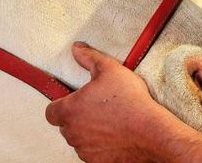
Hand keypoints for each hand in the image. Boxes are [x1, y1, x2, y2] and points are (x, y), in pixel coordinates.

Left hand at [45, 42, 175, 162]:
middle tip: (97, 107)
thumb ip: (89, 58)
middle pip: (66, 126)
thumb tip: (76, 48)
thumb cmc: (129, 101)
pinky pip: (92, 153)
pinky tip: (115, 135)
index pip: (51, 112)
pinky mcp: (98, 161)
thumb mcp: (109, 69)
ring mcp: (85, 150)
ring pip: (79, 140)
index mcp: (69, 110)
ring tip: (109, 120)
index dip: (60, 105)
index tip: (75, 100)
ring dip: (87, 132)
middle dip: (77, 117)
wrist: (151, 131)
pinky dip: (100, 146)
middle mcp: (72, 133)